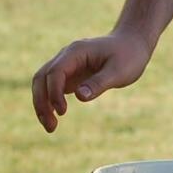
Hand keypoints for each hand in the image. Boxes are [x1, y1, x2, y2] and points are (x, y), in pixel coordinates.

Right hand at [31, 31, 152, 132]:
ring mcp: (66, 65)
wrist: (131, 44)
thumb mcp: (119, 71)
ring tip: (50, 128)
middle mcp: (66, 56)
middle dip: (41, 102)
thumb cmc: (128, 56)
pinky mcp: (69, 74)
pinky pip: (51, 87)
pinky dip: (49, 102)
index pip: (55, 72)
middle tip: (51, 127)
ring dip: (42, 104)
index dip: (54, 92)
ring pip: (43, 83)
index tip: (62, 112)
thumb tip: (80, 97)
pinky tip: (53, 119)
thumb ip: (99, 83)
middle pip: (42, 77)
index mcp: (76, 51)